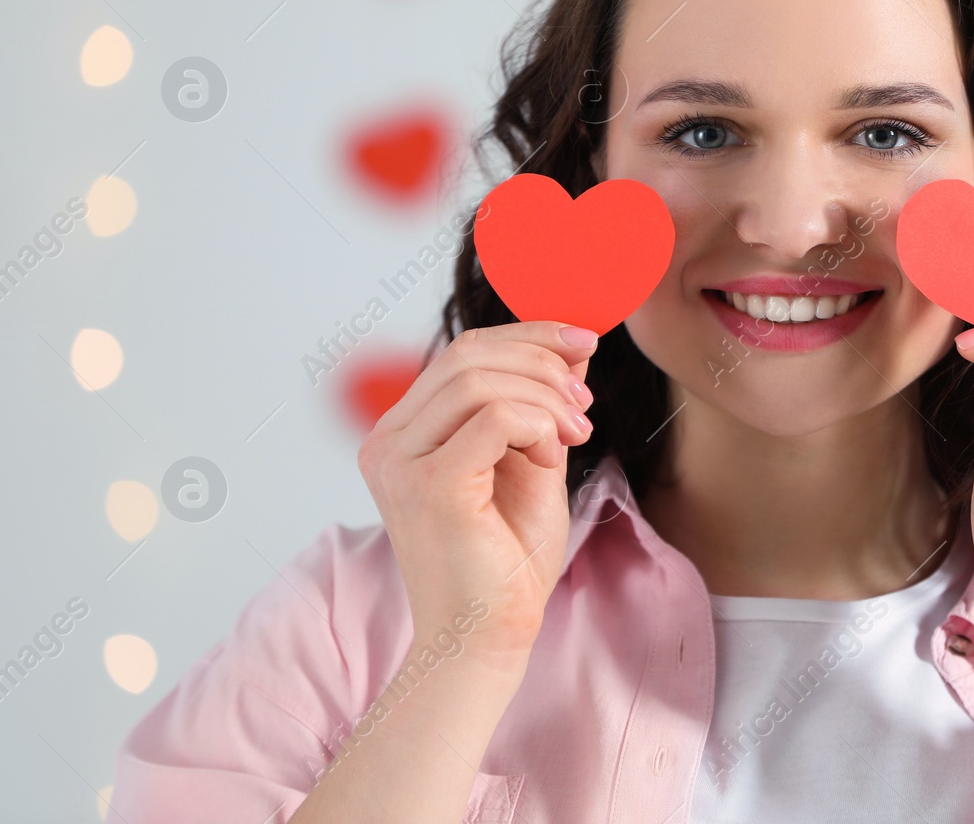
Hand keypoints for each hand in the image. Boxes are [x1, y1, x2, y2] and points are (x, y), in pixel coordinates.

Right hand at [357, 322, 598, 675]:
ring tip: (577, 432)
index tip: (582, 342)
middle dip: (542, 362)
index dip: (527, 336)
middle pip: (468, 355)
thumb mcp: (531, 462)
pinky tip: (554, 455)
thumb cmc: (507, 561)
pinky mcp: (428, 486)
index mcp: (403, 433)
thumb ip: (538, 407)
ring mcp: (400, 463)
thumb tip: (569, 347)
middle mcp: (388, 443)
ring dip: (546, 398)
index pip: (462, 353)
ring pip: (480, 382)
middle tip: (586, 399)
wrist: (490, 636)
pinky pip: (493, 418)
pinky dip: (537, 425)